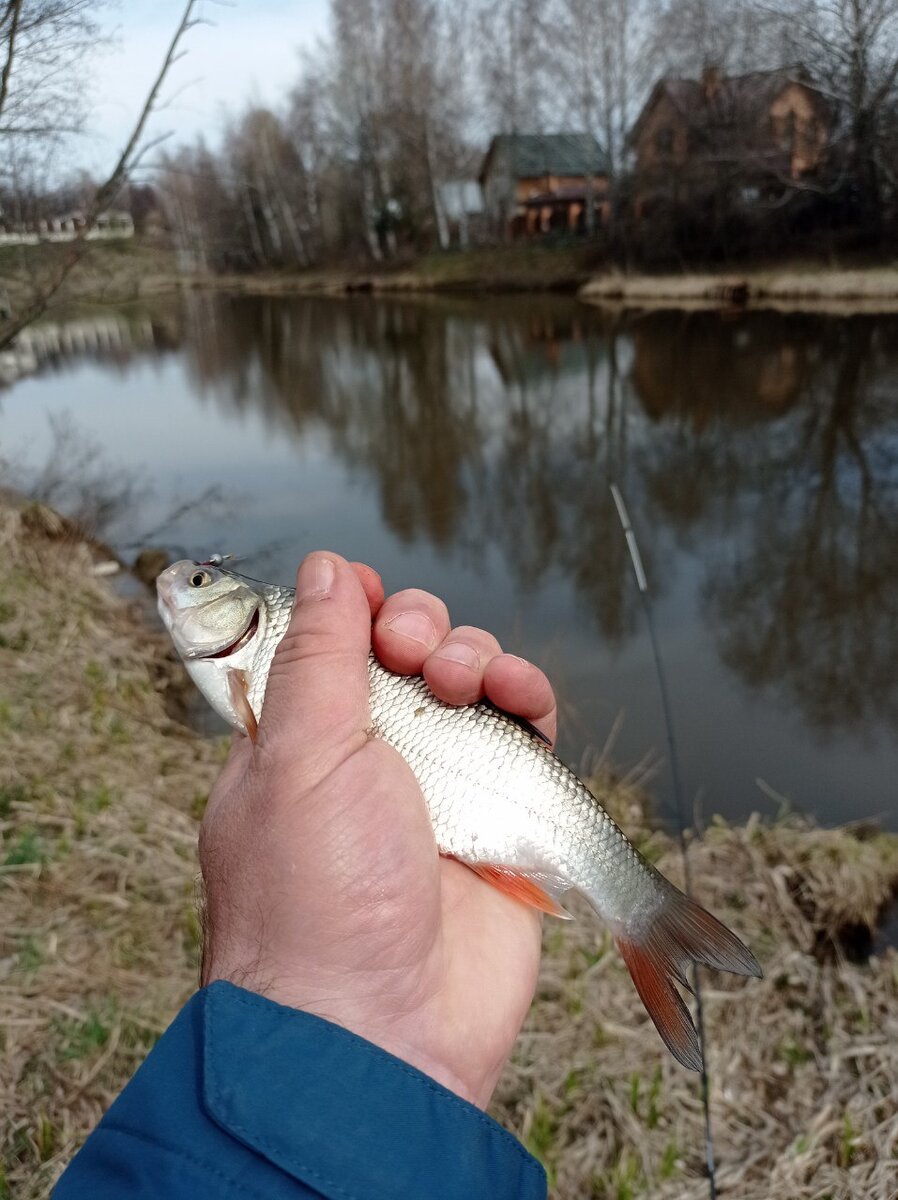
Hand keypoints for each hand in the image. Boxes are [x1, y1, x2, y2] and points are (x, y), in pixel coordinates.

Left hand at [199, 553, 557, 1107]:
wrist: (385, 1031)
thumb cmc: (317, 900)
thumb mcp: (297, 759)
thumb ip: (320, 657)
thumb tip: (326, 568)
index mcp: (297, 745)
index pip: (330, 647)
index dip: (355, 611)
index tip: (371, 597)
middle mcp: (367, 761)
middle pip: (405, 656)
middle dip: (419, 629)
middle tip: (418, 649)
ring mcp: (437, 789)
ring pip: (471, 688)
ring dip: (477, 657)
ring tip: (470, 679)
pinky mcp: (500, 818)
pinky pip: (523, 736)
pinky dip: (529, 700)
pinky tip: (522, 696)